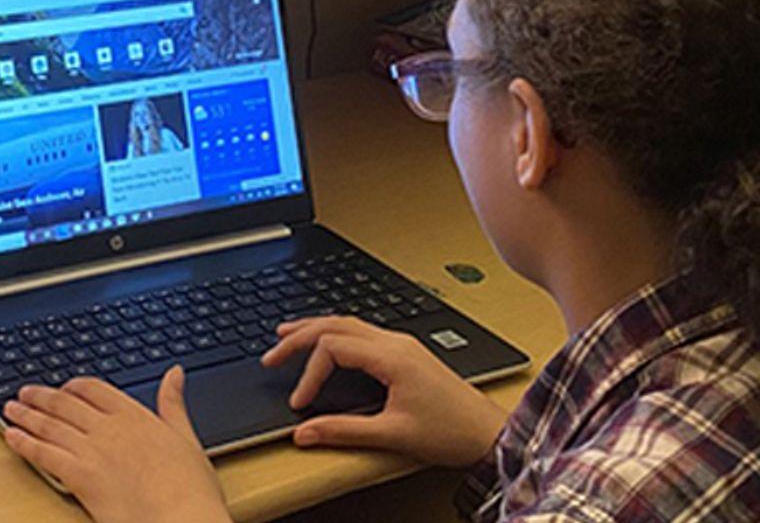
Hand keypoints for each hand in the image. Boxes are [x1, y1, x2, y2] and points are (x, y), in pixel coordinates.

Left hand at [3, 367, 230, 522]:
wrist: (181, 518)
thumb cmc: (188, 487)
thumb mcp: (185, 436)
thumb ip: (173, 403)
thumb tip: (174, 374)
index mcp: (134, 415)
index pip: (93, 389)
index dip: (72, 386)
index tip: (62, 388)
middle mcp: (108, 428)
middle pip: (65, 404)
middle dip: (41, 397)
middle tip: (24, 394)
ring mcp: (92, 451)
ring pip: (50, 426)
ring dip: (26, 415)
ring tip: (11, 409)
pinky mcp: (80, 477)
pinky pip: (44, 455)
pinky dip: (25, 444)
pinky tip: (12, 437)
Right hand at [262, 316, 506, 467]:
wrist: (487, 432)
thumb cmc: (450, 431)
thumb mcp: (392, 435)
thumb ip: (344, 432)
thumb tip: (305, 431)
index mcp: (392, 356)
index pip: (333, 347)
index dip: (309, 373)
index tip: (300, 403)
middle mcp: (395, 342)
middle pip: (336, 324)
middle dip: (300, 336)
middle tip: (271, 353)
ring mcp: (401, 344)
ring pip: (348, 323)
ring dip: (315, 328)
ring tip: (286, 335)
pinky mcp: (405, 353)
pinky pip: (361, 332)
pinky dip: (334, 334)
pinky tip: (325, 343)